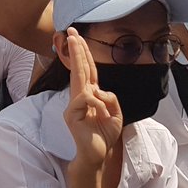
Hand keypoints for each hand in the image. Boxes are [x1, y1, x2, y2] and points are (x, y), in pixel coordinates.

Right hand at [63, 27, 122, 167]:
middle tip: (71, 31)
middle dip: (76, 49)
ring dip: (83, 69)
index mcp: (91, 94)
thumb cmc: (104, 135)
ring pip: (79, 79)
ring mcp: (73, 105)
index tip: (78, 37)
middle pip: (79, 68)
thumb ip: (111, 99)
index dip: (84, 53)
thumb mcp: (116, 114)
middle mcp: (80, 97)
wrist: (96, 156)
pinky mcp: (71, 115)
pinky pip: (86, 99)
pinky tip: (99, 114)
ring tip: (93, 94)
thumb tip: (99, 91)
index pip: (88, 70)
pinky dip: (96, 104)